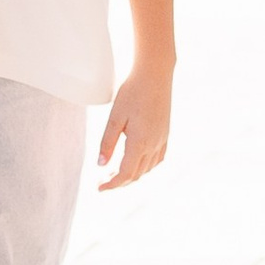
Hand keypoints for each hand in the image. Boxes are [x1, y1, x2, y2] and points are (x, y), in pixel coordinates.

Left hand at [98, 62, 171, 188]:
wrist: (155, 75)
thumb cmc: (132, 92)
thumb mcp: (115, 117)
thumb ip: (107, 142)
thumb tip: (101, 165)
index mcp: (140, 142)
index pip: (125, 173)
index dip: (112, 184)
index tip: (99, 189)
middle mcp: (154, 145)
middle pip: (136, 174)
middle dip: (119, 181)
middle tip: (103, 182)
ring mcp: (162, 140)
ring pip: (147, 168)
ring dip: (132, 175)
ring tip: (115, 173)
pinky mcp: (165, 134)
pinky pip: (157, 159)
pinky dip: (145, 166)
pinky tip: (136, 162)